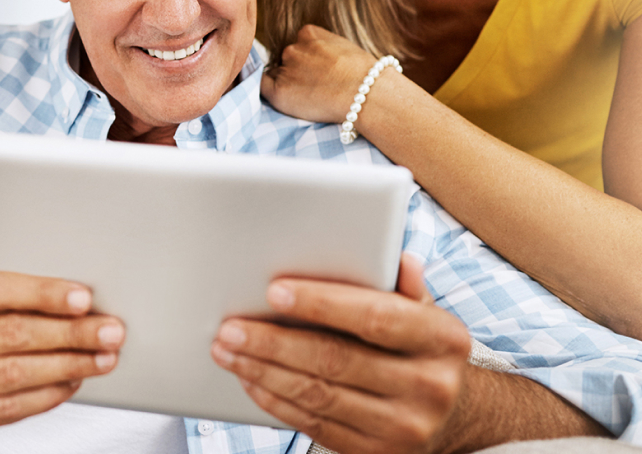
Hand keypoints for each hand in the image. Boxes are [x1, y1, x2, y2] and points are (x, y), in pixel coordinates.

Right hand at [0, 209, 125, 439]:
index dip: (41, 293)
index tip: (83, 297)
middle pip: (11, 335)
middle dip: (70, 333)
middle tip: (111, 330)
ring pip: (13, 375)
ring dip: (67, 366)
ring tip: (103, 357)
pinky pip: (6, 409)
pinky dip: (45, 396)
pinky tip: (73, 380)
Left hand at [211, 255, 470, 453]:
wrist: (453, 412)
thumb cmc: (422, 344)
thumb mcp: (424, 307)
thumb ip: (402, 282)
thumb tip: (396, 257)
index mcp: (441, 338)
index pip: (375, 316)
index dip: (323, 303)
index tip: (276, 291)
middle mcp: (428, 386)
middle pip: (337, 360)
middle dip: (275, 342)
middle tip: (232, 326)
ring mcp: (403, 426)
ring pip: (320, 396)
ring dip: (265, 372)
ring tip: (230, 350)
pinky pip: (316, 425)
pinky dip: (277, 401)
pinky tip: (252, 380)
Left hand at [261, 25, 376, 122]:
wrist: (366, 93)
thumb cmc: (365, 74)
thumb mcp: (344, 47)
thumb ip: (325, 48)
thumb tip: (320, 59)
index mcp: (308, 33)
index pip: (298, 45)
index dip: (305, 60)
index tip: (317, 73)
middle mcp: (293, 48)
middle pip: (285, 59)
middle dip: (296, 72)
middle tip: (314, 88)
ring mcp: (285, 69)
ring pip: (276, 75)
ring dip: (287, 84)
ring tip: (308, 98)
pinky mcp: (279, 91)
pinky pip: (264, 89)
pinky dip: (272, 94)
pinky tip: (287, 100)